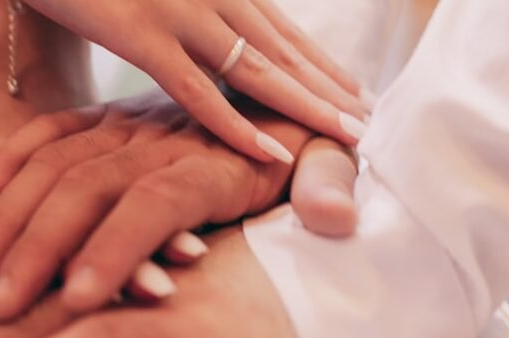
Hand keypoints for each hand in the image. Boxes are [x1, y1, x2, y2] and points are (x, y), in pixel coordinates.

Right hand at [0, 92, 357, 319]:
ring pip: (54, 167)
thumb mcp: (331, 160)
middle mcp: (159, 139)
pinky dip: (12, 166)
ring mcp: (128, 127)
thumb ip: (331, 184)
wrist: (284, 95)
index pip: (155, 203)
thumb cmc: (307, 141)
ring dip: (9, 222)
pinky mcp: (109, 123)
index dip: (120, 249)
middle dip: (37, 249)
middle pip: (86, 188)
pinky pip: (50, 136)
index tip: (80, 301)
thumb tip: (337, 218)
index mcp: (213, 157)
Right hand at [25, 0, 370, 163]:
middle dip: (330, 88)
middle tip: (368, 123)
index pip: (281, 30)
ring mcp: (179, 14)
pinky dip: (233, 124)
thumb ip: (185, 13)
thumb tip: (206, 40)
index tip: (354, 92)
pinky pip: (196, 90)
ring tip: (348, 137)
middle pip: (284, 51)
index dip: (320, 63)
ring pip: (258, 71)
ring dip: (306, 106)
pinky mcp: (140, 34)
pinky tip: (269, 152)